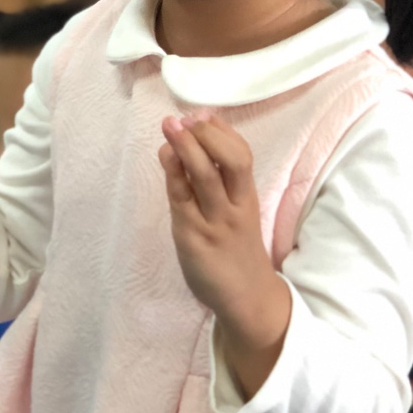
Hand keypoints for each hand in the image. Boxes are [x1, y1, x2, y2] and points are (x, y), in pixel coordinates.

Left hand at [159, 113, 289, 397]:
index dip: (223, 131)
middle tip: (185, 118)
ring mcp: (214, 222)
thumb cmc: (237, 251)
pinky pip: (182, 200)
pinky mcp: (192, 237)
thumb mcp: (238, 213)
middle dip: (208, 134)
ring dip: (186, 147)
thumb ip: (221, 185)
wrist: (246, 298)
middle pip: (231, 161)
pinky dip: (173, 174)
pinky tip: (164, 157)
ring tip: (170, 126)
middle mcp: (235, 207)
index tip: (203, 114)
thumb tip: (197, 146)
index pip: (242, 155)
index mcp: (248, 198)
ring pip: (205, 177)